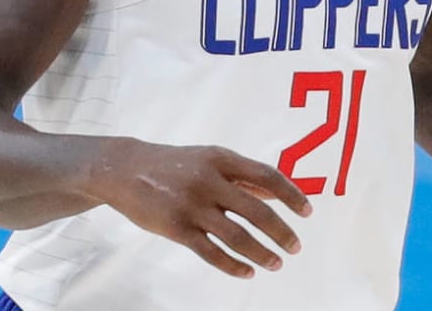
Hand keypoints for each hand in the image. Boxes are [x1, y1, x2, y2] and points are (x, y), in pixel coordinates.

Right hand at [90, 138, 313, 278]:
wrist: (124, 169)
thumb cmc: (172, 164)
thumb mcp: (208, 159)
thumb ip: (242, 176)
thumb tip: (278, 193)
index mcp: (221, 159)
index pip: (266, 176)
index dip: (290, 195)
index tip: (307, 212)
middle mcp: (209, 180)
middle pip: (257, 210)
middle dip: (281, 232)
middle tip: (295, 247)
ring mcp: (191, 206)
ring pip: (237, 236)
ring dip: (261, 253)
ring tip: (276, 264)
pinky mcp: (176, 228)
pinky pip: (211, 252)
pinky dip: (233, 265)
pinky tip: (247, 272)